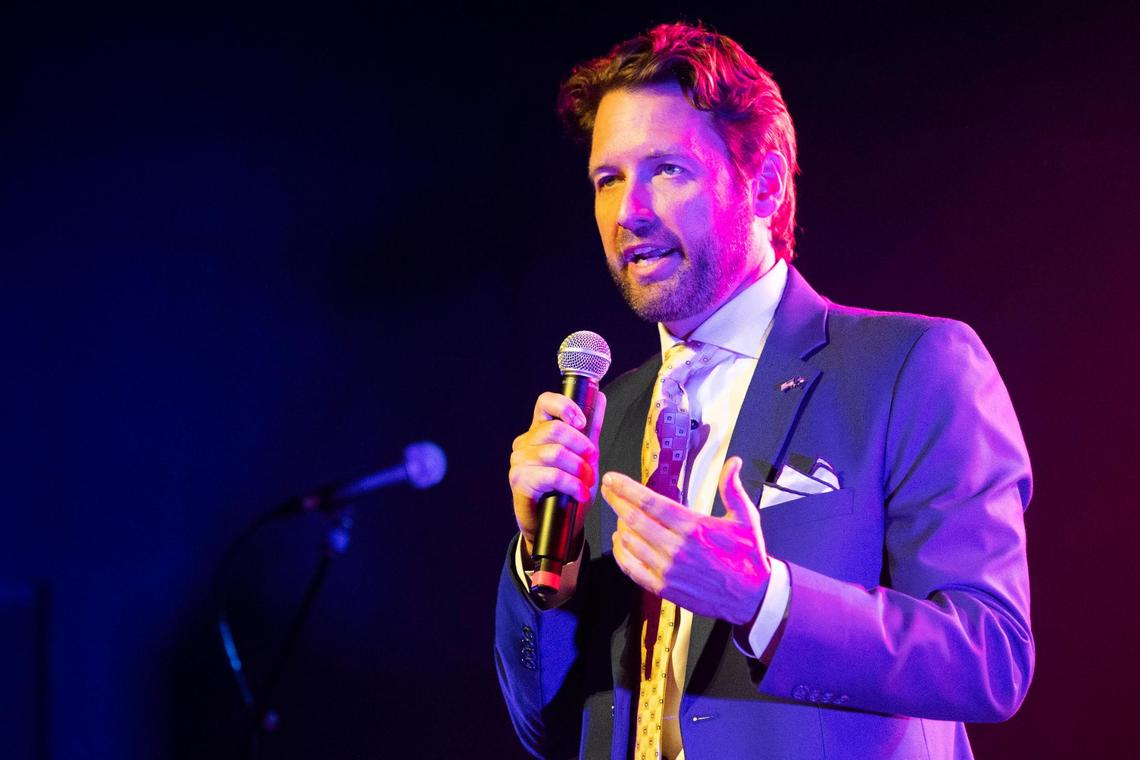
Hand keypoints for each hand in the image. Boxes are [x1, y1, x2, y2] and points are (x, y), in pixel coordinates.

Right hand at [509, 390, 606, 554]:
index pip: (545, 402)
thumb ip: (591, 429)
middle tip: (592, 462)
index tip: (582, 423)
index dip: (565, 406)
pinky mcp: (519, 481)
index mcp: (539, 431)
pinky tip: (579, 493)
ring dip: (579, 469)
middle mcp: (524, 444)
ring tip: (586, 482)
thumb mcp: (585, 457)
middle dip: (582, 446)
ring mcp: (519, 462)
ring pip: (555, 453)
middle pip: (555, 430)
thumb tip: (599, 398)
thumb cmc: (568, 491)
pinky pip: (551, 475)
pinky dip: (571, 484)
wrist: (557, 529)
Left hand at [602, 456, 770, 624]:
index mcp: (694, 527)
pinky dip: (621, 553)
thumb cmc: (748, 555)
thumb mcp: (746, 518)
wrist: (753, 597)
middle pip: (634, 520)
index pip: (650, 503)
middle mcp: (677, 548)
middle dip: (616, 501)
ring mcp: (668, 570)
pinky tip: (620, 542)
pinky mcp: (664, 588)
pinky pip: (632, 569)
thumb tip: (733, 462)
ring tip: (618, 513)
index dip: (626, 488)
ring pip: (630, 543)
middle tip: (607, 490)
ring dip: (619, 525)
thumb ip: (732, 489)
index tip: (613, 479)